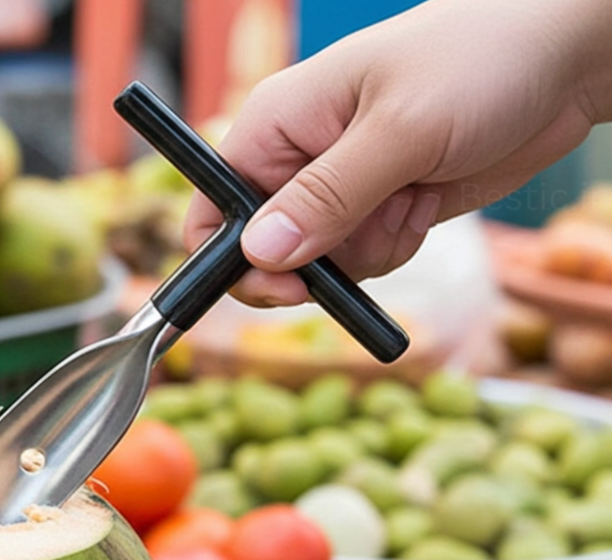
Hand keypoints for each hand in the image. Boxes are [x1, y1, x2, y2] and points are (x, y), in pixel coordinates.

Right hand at [187, 0, 611, 306]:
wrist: (564, 61)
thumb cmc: (479, 59)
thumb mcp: (398, 130)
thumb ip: (327, 198)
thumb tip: (260, 253)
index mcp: (277, 124)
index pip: (213, 206)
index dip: (230, 256)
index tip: (278, 282)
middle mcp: (297, 158)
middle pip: (266, 250)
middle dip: (313, 263)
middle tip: (358, 243)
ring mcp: (338, 187)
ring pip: (318, 264)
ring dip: (365, 254)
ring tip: (408, 200)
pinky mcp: (376, 207)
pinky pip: (361, 261)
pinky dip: (392, 248)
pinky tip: (422, 205)